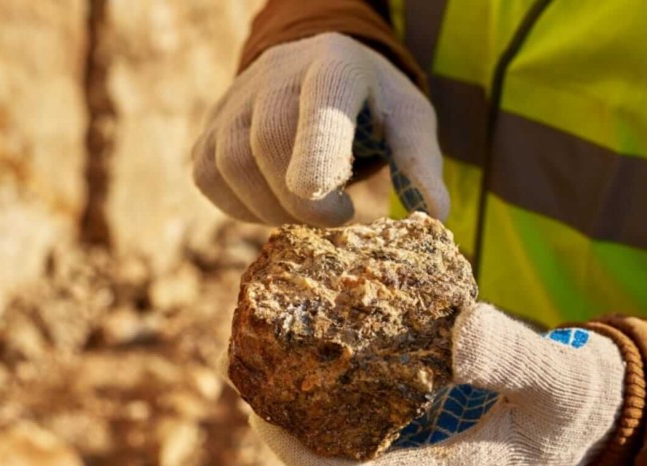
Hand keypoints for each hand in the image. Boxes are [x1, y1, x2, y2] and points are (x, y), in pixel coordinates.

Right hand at [191, 32, 448, 226]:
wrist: (316, 74)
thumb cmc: (373, 107)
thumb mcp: (409, 123)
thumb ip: (420, 164)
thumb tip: (437, 215)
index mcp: (337, 65)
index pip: (321, 104)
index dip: (316, 151)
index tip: (323, 198)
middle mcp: (278, 72)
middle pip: (269, 142)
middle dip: (303, 203)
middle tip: (339, 218)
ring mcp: (235, 98)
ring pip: (231, 164)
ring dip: (272, 209)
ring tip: (309, 211)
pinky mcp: (209, 128)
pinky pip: (209, 178)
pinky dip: (242, 207)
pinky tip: (275, 203)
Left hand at [250, 304, 626, 465]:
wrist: (593, 400)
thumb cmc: (576, 401)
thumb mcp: (557, 379)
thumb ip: (515, 358)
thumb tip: (459, 333)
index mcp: (449, 463)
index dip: (311, 460)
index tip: (265, 426)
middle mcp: (426, 446)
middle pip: (343, 447)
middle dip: (291, 420)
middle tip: (249, 374)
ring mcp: (426, 422)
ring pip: (355, 415)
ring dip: (312, 387)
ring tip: (272, 343)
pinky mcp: (431, 392)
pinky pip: (380, 381)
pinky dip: (352, 356)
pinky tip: (332, 317)